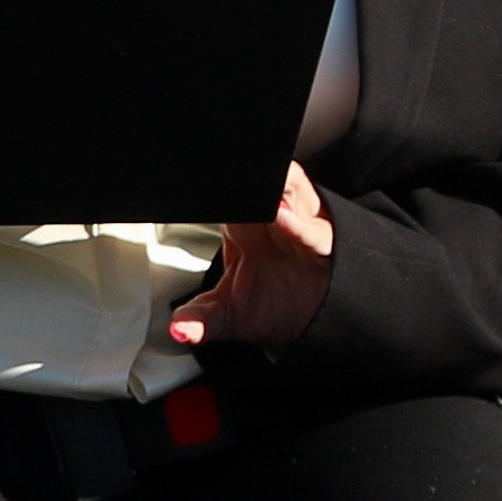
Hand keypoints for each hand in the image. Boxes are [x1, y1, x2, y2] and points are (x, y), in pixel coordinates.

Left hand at [169, 164, 334, 356]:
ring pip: (291, 192)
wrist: (317, 324)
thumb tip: (177, 329)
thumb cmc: (275, 305)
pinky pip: (311, 230)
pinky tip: (281, 216)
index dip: (215, 184)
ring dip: (275, 186)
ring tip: (254, 189)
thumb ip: (200, 319)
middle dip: (247, 175)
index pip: (227, 192)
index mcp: (245, 223)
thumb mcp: (229, 315)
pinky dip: (297, 223)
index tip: (191, 181)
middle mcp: (274, 217)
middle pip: (261, 183)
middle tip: (224, 171)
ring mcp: (300, 227)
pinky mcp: (324, 246)